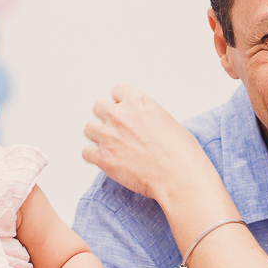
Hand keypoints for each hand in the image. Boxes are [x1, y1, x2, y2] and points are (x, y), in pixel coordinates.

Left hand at [82, 85, 218, 205]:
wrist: (179, 176)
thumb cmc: (181, 153)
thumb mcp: (168, 121)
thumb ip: (148, 117)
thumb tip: (142, 124)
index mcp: (138, 102)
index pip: (117, 91)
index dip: (120, 103)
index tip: (125, 113)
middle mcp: (120, 115)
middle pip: (99, 107)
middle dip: (106, 118)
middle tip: (117, 131)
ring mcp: (109, 136)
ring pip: (89, 128)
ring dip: (98, 136)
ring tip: (111, 147)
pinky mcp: (103, 157)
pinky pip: (86, 152)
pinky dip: (94, 157)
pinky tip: (107, 161)